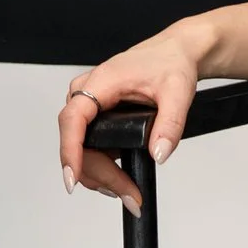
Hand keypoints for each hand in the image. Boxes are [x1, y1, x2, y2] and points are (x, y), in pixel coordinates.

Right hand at [57, 22, 211, 215]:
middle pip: (78, 143)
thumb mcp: (177, 92)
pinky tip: (120, 177)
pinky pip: (88, 145)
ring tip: (128, 191)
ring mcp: (88, 106)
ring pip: (81, 149)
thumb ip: (170, 124)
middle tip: (129, 195)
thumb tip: (159, 153)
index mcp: (100, 82)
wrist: (174, 53)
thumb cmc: (170, 62)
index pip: (73, 119)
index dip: (70, 151)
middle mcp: (86, 94)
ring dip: (101, 175)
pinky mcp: (94, 116)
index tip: (72, 177)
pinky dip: (103, 166)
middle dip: (100, 175)